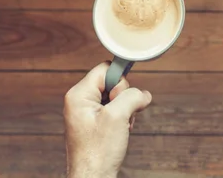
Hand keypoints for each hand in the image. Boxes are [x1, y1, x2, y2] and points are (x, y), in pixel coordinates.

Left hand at [64, 62, 151, 177]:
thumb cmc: (98, 153)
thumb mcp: (118, 117)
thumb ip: (132, 96)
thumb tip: (143, 94)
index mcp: (78, 95)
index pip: (105, 69)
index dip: (119, 81)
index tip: (123, 96)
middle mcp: (80, 102)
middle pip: (112, 83)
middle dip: (124, 98)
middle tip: (121, 116)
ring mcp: (88, 113)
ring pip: (116, 98)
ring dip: (126, 110)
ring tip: (121, 127)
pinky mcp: (96, 123)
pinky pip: (115, 111)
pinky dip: (123, 119)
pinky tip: (121, 132)